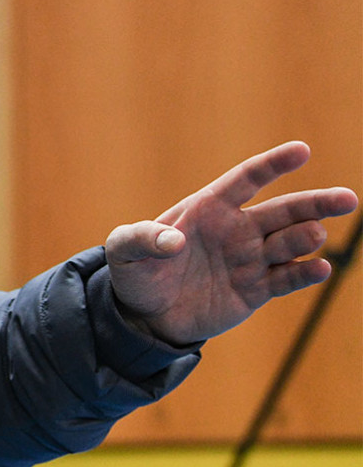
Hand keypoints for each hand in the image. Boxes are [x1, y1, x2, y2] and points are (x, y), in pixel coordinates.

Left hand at [105, 141, 357, 345]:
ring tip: (312, 236)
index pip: (246, 179)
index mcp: (209, 208)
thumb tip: (173, 241)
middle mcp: (237, 229)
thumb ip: (142, 238)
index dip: (273, 165)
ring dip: (306, 237)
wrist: (145, 315)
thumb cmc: (136, 272)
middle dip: (315, 203)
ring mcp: (250, 259)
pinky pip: (287, 278)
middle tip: (347, 198)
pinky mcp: (256, 290)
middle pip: (284, 210)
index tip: (302, 151)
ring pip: (291, 243)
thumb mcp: (125, 251)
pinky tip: (319, 268)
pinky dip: (305, 273)